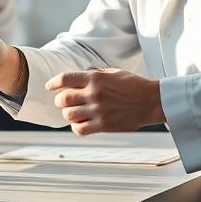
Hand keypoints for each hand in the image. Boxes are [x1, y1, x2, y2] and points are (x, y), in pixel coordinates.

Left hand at [46, 68, 164, 134]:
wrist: (151, 101)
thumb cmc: (133, 85)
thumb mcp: (113, 72)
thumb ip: (94, 73)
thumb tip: (78, 75)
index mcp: (95, 78)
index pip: (65, 79)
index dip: (53, 83)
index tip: (49, 87)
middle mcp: (94, 94)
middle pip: (63, 99)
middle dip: (60, 101)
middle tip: (62, 102)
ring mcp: (98, 111)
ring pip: (68, 115)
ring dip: (68, 114)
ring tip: (73, 113)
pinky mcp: (103, 125)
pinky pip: (79, 129)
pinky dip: (76, 127)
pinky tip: (81, 123)